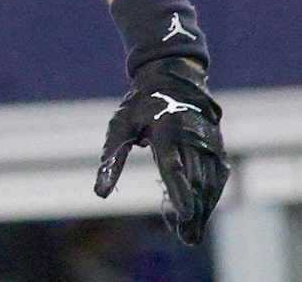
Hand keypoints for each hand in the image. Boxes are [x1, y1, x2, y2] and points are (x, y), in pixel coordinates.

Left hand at [95, 57, 228, 244]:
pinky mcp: (217, 149)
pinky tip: (202, 214)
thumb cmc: (141, 105)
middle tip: (186, 237)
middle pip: (195, 179)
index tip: (184, 214)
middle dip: (193, 210)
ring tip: (191, 234)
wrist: (174, 80)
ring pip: (209, 182)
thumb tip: (99, 192)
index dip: (179, 189)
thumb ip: (112, 159)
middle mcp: (192, 136)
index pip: (173, 164)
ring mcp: (209, 142)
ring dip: (204, 209)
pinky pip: (217, 178)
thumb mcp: (120, 125)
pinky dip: (211, 198)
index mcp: (166, 128)